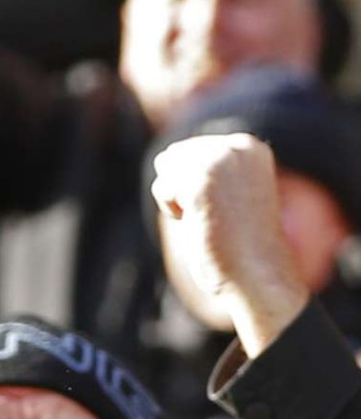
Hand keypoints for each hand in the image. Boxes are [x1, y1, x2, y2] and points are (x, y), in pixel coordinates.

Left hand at [151, 133, 308, 356]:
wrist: (256, 272)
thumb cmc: (237, 241)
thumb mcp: (226, 193)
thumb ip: (203, 168)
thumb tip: (163, 157)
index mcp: (249, 146)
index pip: (191, 149)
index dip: (193, 183)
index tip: (223, 205)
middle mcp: (237, 147)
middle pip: (174, 156)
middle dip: (182, 187)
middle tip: (214, 213)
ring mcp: (220, 161)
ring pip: (166, 169)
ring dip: (176, 198)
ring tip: (207, 217)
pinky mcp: (201, 180)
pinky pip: (162, 187)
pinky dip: (171, 209)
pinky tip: (198, 222)